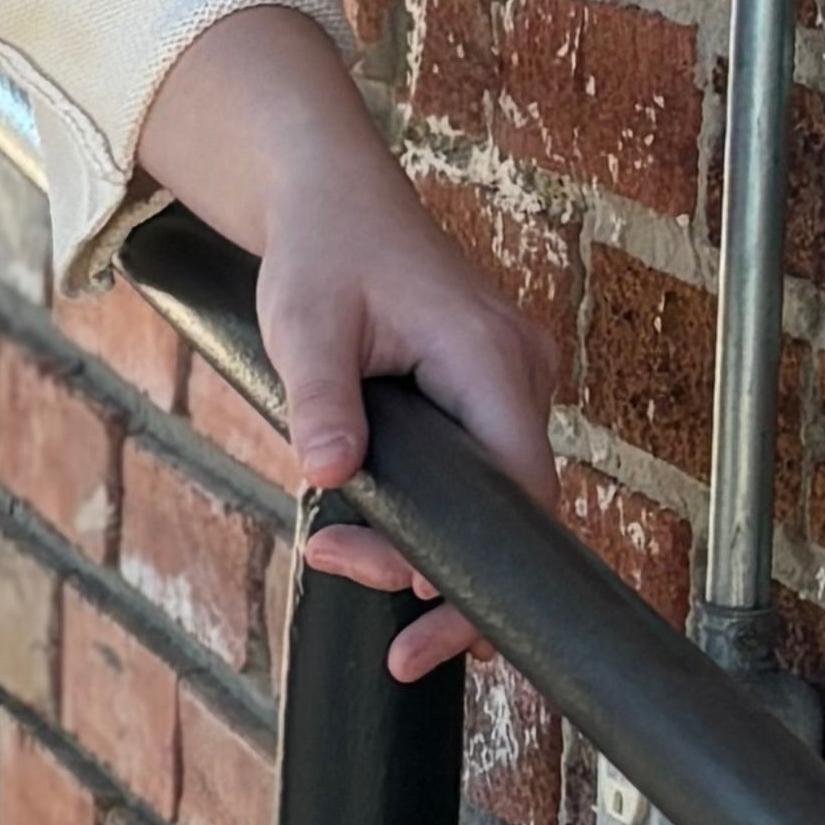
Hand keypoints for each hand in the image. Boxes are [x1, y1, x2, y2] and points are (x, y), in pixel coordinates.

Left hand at [133, 7, 561, 683]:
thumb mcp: (303, 324)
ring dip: (421, 540)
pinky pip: (478, 473)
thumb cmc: (321, 249)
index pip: (521, 492)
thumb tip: (328, 478)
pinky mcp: (489, 393)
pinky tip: (362, 515)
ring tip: (330, 546)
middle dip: (434, 570)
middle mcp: (520, 375)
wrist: (331, 196)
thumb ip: (319, 402)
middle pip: (510, 512)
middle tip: (350, 587)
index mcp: (489, 359)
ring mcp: (511, 385)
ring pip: (490, 499)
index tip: (431, 629)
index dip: (485, 573)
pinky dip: (428, 508)